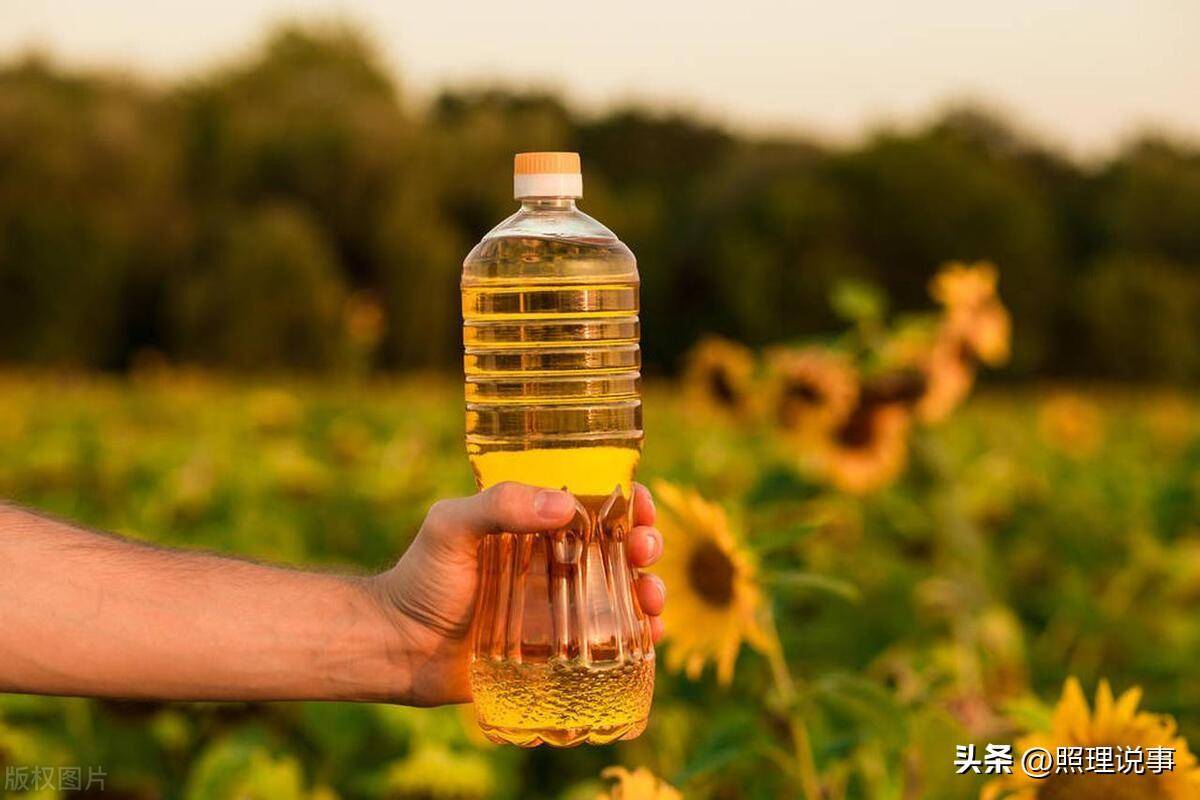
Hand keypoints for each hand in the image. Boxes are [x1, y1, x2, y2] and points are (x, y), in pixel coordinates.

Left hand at [369, 482, 664, 705]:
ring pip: (624, 592)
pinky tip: (649, 634)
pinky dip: (639, 636)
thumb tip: (567, 505)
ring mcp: (560, 607)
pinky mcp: (559, 650)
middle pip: (620, 547)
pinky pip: (610, 641)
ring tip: (651, 596)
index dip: (628, 501)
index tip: (642, 504)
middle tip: (644, 549)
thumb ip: (500, 506)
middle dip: (646, 544)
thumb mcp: (451, 526)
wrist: (398, 647)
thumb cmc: (420, 577)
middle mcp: (555, 563)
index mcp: (535, 526)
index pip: (594, 505)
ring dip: (650, 589)